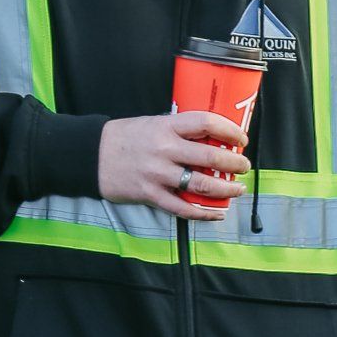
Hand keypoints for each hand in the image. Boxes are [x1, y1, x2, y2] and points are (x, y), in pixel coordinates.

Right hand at [98, 110, 248, 218]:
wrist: (92, 155)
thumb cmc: (125, 137)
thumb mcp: (153, 123)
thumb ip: (179, 131)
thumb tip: (212, 140)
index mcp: (166, 126)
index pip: (206, 123)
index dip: (229, 130)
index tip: (240, 138)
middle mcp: (164, 149)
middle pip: (210, 156)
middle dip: (234, 163)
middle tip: (243, 166)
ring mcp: (158, 174)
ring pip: (202, 184)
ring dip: (226, 189)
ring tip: (237, 188)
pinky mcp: (151, 194)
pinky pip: (183, 208)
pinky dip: (204, 212)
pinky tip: (217, 212)